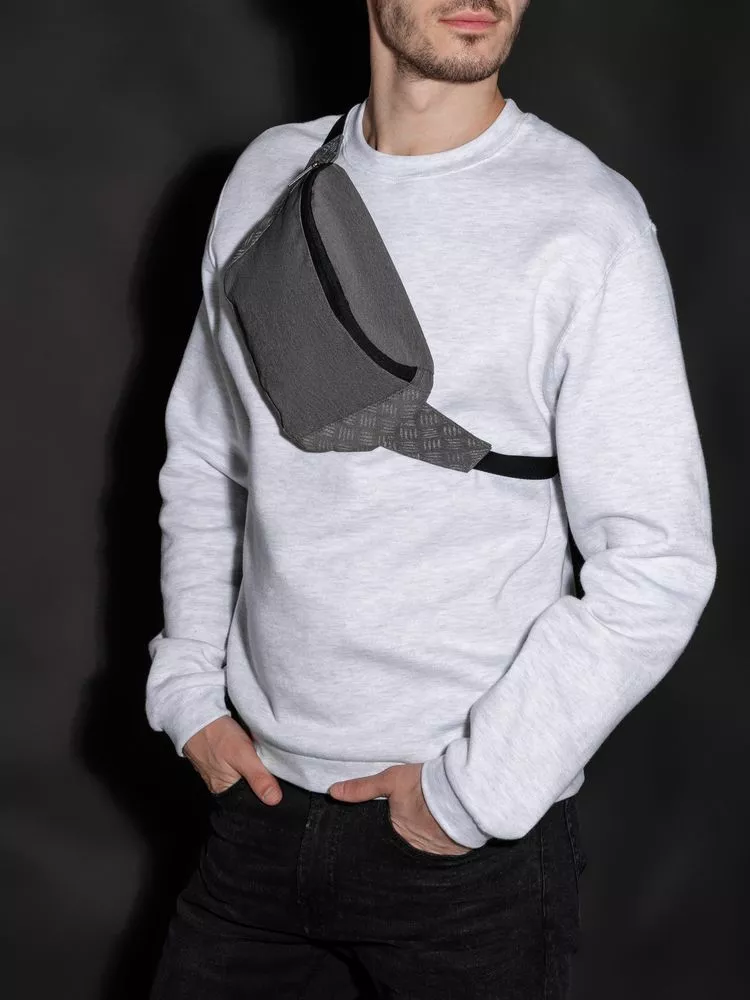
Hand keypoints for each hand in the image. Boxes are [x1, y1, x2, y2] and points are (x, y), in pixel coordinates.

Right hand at [183, 717, 282, 804]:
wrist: (197, 713)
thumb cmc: (217, 735)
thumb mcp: (243, 756)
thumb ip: (258, 777)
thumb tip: (274, 800)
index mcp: (223, 789)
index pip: (249, 798)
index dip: (264, 788)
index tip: (275, 777)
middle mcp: (219, 782)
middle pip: (247, 784)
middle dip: (260, 774)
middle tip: (269, 760)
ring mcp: (217, 768)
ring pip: (243, 770)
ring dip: (253, 762)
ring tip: (260, 752)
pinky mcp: (218, 755)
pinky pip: (236, 760)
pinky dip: (245, 753)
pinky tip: (250, 745)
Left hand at [328, 763, 472, 855]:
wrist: (464, 792)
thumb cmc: (424, 785)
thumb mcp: (390, 781)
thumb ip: (362, 788)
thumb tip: (332, 792)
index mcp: (395, 834)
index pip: (380, 843)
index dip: (377, 840)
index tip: (375, 836)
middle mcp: (412, 850)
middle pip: (400, 849)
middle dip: (397, 845)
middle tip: (396, 838)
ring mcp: (434, 854)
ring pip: (420, 853)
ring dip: (419, 846)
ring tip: (418, 837)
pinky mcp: (453, 853)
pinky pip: (441, 854)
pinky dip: (437, 847)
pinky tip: (438, 839)